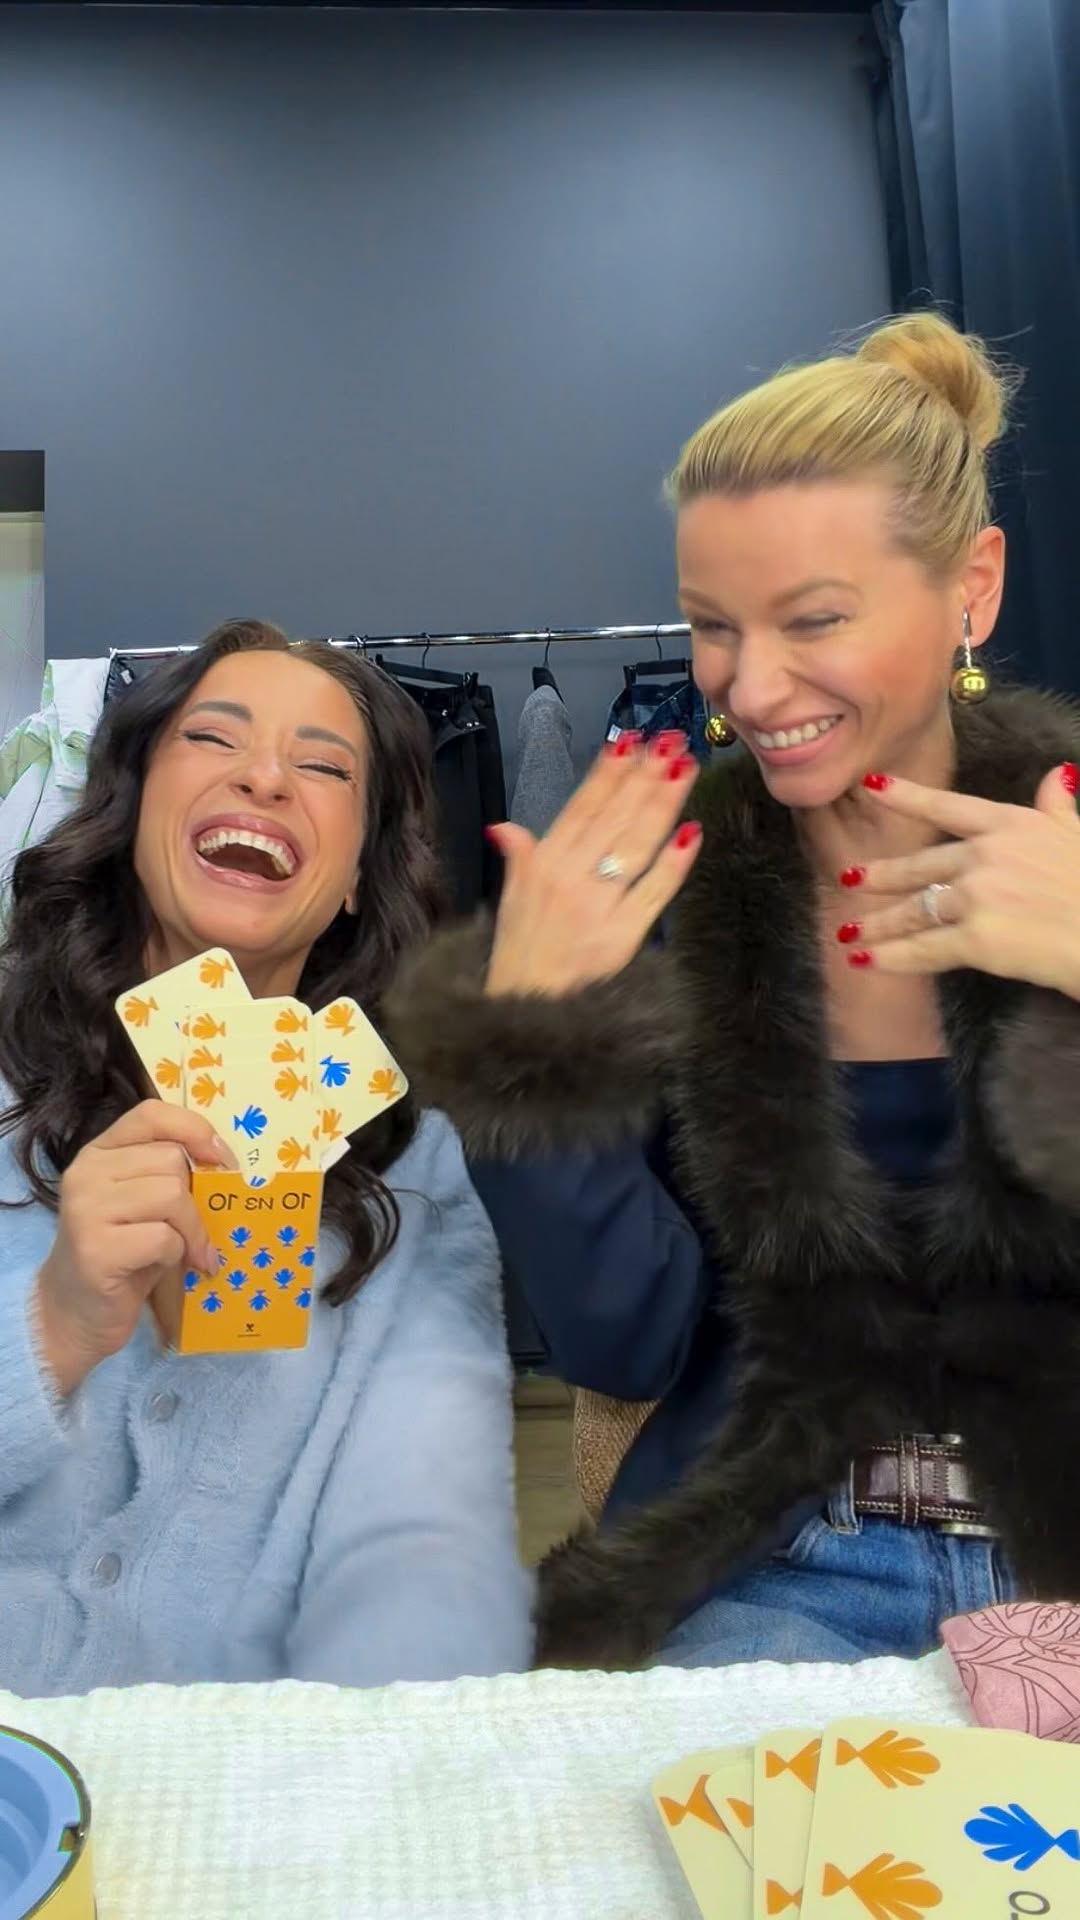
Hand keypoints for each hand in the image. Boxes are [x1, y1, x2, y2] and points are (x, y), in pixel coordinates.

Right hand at [33, 1102, 236, 1394]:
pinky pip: (164, 1237)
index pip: (152, 1114)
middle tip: (195, 1233)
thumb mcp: (144, 1204)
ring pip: (172, 1195)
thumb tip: (226, 1165)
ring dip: (190, 1231)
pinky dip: (176, 1255)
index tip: (219, 1160)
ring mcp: (87, 1210)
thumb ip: (170, 1175)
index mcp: (99, 1152)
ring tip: (186, 1254)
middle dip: (196, 1200)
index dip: (194, 1130)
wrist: (75, 1313)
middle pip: (172, 1161)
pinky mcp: (97, 1249)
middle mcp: (86, 1173)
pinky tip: (162, 1268)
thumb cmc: (123, 1255)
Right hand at [486, 731, 701, 996]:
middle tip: (670, 742)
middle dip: (643, 776)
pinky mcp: (623, 937)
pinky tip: (692, 833)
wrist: (522, 1013)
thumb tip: (506, 827)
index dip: (607, 772)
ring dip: (662, 804)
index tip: (630, 740)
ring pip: (636, 844)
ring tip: (683, 769)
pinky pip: (654, 893)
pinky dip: (673, 863)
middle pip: (613, 817)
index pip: (580, 807)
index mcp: (541, 864)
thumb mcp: (508, 901)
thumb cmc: (518, 956)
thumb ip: (517, 858)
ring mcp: (598, 907)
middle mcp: (568, 879)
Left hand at [837, 762, 1079, 995]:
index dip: (906, 796)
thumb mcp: (1077, 836)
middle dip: (882, 874)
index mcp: (1010, 826)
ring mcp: (977, 896)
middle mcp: (986, 855)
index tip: (870, 786)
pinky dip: (891, 958)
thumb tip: (1057, 775)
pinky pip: (924, 948)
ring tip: (851, 932)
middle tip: (849, 879)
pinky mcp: (977, 938)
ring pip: (914, 909)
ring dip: (879, 924)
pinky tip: (864, 962)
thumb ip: (1057, 808)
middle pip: (920, 864)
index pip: (947, 806)